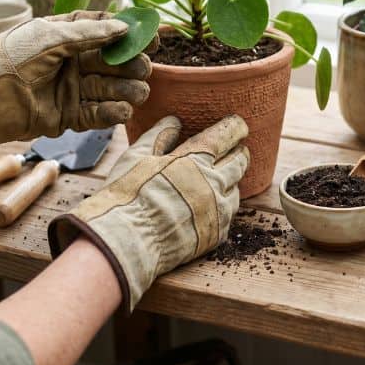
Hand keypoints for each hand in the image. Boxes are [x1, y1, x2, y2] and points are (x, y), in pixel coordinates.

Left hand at [0, 10, 150, 159]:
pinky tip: (122, 108)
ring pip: (115, 89)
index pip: (110, 34)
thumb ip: (91, 32)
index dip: (133, 37)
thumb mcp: (52, 34)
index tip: (153, 40)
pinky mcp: (71, 116)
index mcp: (70, 37)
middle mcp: (76, 62)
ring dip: (129, 90)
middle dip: (133, 65)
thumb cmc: (12, 56)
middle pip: (118, 64)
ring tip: (135, 91)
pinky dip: (114, 112)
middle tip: (140, 67)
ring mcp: (75, 90)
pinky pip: (101, 114)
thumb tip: (126, 27)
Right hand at [48, 115, 248, 310]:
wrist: (125, 243)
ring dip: (231, 181)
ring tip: (223, 178)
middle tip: (237, 149)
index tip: (239, 125)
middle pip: (239, 162)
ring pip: (236, 190)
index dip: (235, 128)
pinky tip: (212, 206)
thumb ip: (158, 136)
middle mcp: (213, 183)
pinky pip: (228, 216)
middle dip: (239, 153)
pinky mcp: (216, 235)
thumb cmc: (126, 196)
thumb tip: (174, 121)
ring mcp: (217, 210)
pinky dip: (222, 208)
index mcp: (195, 159)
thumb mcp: (136, 157)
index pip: (225, 136)